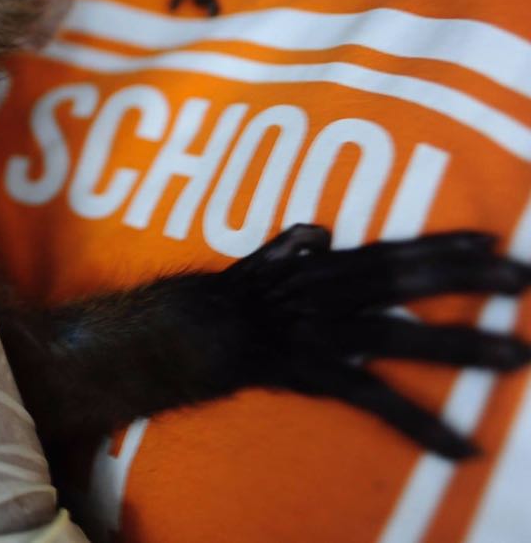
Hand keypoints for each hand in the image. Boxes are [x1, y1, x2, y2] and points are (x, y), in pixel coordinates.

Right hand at [221, 224, 530, 457]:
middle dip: (465, 276)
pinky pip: (373, 400)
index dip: (440, 242)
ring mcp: (320, 333)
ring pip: (397, 335)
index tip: (491, 238)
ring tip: (516, 354)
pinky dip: (421, 424)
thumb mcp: (257, 263)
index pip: (390, 249)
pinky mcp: (314, 373)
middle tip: (522, 276)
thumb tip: (322, 233)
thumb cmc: (222, 299)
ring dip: (460, 344)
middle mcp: (324, 293)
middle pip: (402, 279)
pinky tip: (463, 446)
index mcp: (319, 268)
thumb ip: (291, 247)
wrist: (183, 332)